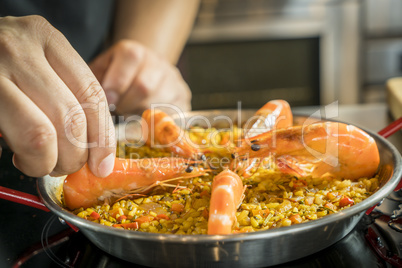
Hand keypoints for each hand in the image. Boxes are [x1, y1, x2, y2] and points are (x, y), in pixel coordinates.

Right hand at [0, 16, 115, 177]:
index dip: (102, 137)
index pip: (91, 93)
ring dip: (47, 162)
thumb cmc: (1, 60)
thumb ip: (67, 92)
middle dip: (74, 156)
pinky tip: (19, 155)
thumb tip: (98, 150)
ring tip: (41, 163)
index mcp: (46, 38)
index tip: (102, 164)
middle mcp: (19, 50)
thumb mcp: (38, 61)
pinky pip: (10, 139)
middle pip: (70, 117)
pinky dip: (24, 157)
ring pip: (41, 134)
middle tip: (66, 165)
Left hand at [89, 40, 191, 114]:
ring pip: (158, 103)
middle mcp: (158, 63)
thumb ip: (91, 84)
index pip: (131, 57)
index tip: (107, 100)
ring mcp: (174, 81)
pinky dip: (155, 124)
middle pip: (144, 85)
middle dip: (126, 104)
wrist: (141, 77)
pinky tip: (144, 122)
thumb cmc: (113, 80)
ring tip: (130, 117)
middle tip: (117, 112)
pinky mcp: (183, 99)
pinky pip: (171, 116)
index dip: (117, 81)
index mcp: (135, 52)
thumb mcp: (99, 75)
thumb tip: (89, 105)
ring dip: (139, 116)